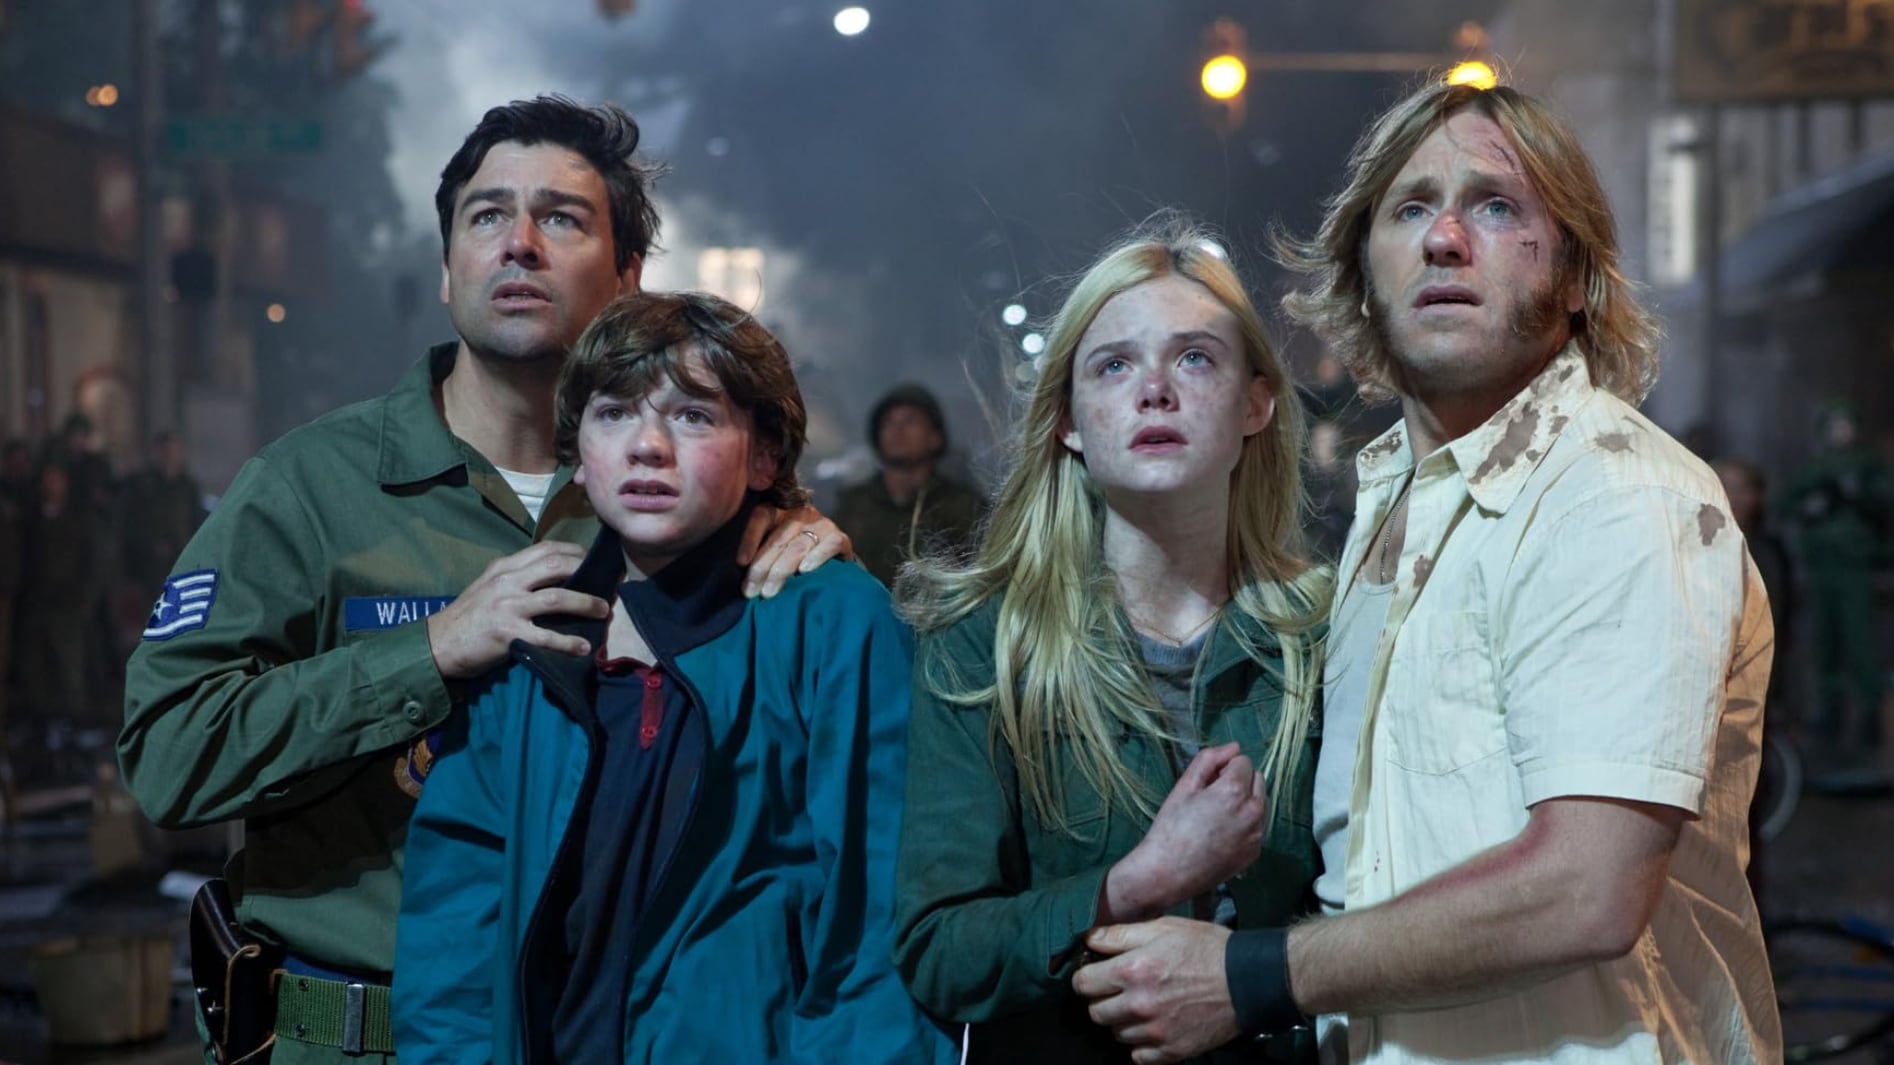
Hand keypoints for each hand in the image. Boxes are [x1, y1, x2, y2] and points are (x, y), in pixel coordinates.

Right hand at [425, 541, 609, 678]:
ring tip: (604, 610)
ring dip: (586, 603)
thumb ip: (517, 578)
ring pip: (556, 598)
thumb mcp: (489, 586)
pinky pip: (545, 636)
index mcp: (503, 567)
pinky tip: (584, 647)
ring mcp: (507, 606)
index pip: (545, 549)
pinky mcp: (507, 633)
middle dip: (586, 571)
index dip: (574, 552)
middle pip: (555, 565)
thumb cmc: (469, 617)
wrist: (438, 644)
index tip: (594, 559)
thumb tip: (556, 577)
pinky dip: (568, 642)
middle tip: (609, 582)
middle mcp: (507, 581)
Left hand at [737, 504, 853, 597]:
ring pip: (798, 547)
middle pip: (777, 540)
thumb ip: (758, 550)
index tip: (741, 563)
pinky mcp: (839, 537)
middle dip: (761, 568)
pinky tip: (804, 570)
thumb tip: (740, 571)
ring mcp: (821, 524)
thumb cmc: (791, 552)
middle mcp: (800, 513)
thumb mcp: (773, 544)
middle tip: (750, 592)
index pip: (761, 517)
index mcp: (779, 509)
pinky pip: (829, 545)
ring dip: (781, 571)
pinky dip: (816, 557)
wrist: (829, 554)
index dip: (749, 540)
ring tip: (769, 592)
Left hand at [1073, 918, 1238, 1064]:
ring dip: (1122, 1021)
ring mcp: (1155, 1032)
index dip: (1086, 976)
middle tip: (1120, 989)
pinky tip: (1154, 1025)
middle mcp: (1139, 1005)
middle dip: (1102, 999)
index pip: (1083, 983)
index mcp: (1133, 971)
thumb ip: (1120, 934)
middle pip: (1096, 1012)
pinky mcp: (1172, 1051)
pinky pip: (1138, 1055)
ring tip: (1142, 1005)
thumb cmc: (1205, 948)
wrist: (1247, 980)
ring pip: (1116, 1034)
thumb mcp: (1163, 927)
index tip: (1097, 973)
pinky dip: (1141, 1043)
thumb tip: (1089, 940)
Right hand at [1104, 743, 1266, 918]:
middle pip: (1257, 779)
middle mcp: (1254, 811)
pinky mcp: (1256, 851)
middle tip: (1211, 797)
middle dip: (1239, 781)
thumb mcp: (1184, 786)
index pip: (1243, 761)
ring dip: (1245, 800)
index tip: (1207, 784)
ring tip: (1216, 816)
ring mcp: (1257, 834)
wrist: (1168, 872)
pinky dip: (1245, 822)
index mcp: (1235, 791)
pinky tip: (1222, 834)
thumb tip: (1234, 747)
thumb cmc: (1171, 826)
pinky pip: (1257, 825)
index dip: (1223, 768)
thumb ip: (1210, 759)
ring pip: (1260, 802)